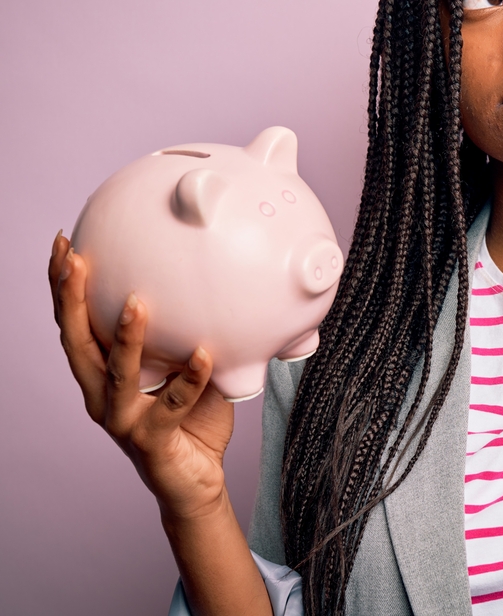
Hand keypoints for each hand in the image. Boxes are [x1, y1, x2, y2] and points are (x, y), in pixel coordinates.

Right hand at [49, 233, 232, 520]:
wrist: (195, 482)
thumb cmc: (190, 419)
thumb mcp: (189, 367)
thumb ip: (190, 332)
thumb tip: (216, 284)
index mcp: (102, 375)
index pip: (75, 324)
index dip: (63, 287)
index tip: (63, 244)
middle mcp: (102, 396)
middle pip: (77, 343)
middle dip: (72, 300)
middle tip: (75, 260)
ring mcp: (123, 420)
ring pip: (117, 374)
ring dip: (125, 338)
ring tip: (136, 303)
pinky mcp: (151, 440)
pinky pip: (173, 404)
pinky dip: (190, 378)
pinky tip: (204, 353)